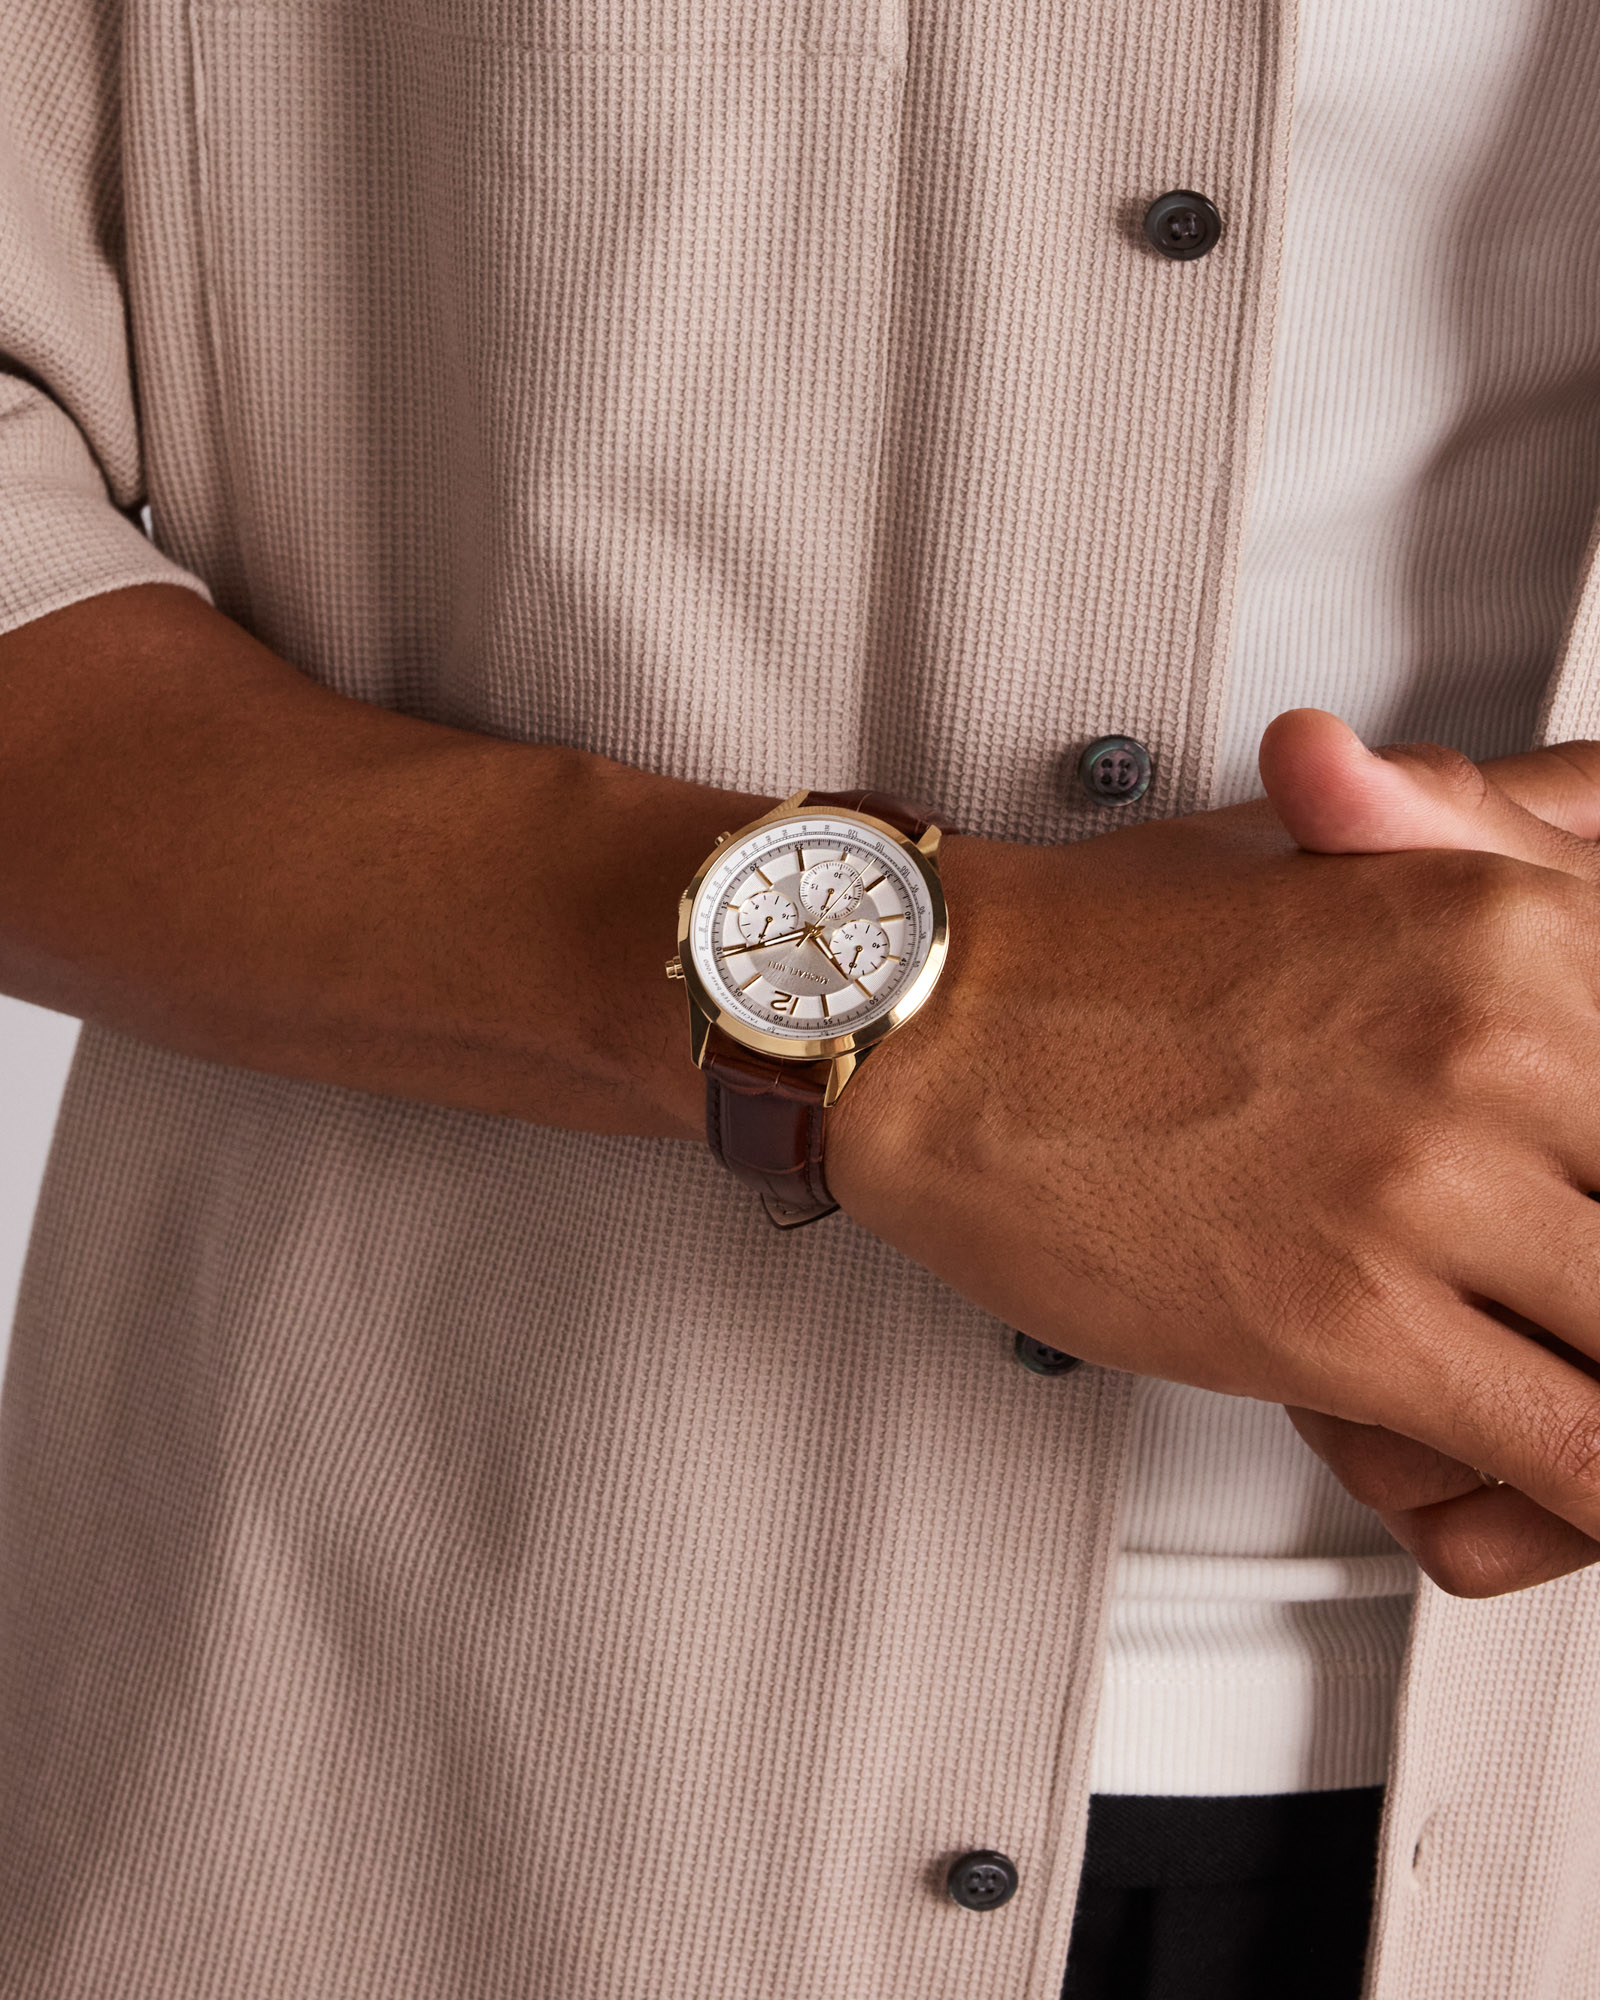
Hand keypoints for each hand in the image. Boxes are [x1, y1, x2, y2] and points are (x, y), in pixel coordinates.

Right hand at [827, 712, 1599, 1596]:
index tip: (1589, 1209)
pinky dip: (1586, 1495)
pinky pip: (1569, 1451)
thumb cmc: (1097, 952)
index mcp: (1518, 927)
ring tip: (1555, 1381)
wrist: (925, 1020)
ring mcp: (1429, 1184)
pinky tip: (1554, 1483)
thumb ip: (1495, 842)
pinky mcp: (1349, 1318)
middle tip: (1564, 1300)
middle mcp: (1504, 1044)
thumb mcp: (1329, 852)